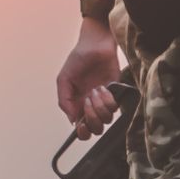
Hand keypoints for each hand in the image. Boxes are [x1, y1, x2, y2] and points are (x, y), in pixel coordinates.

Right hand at [56, 17, 123, 138]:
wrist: (95, 46)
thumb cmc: (78, 60)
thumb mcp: (63, 79)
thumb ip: (64, 100)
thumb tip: (72, 120)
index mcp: (76, 105)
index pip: (81, 128)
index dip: (82, 133)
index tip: (81, 126)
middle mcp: (91, 106)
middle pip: (95, 128)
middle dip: (92, 119)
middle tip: (87, 101)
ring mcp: (104, 101)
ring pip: (106, 119)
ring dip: (99, 106)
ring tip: (95, 90)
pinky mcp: (116, 94)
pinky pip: (115, 107)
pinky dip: (108, 99)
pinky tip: (103, 87)